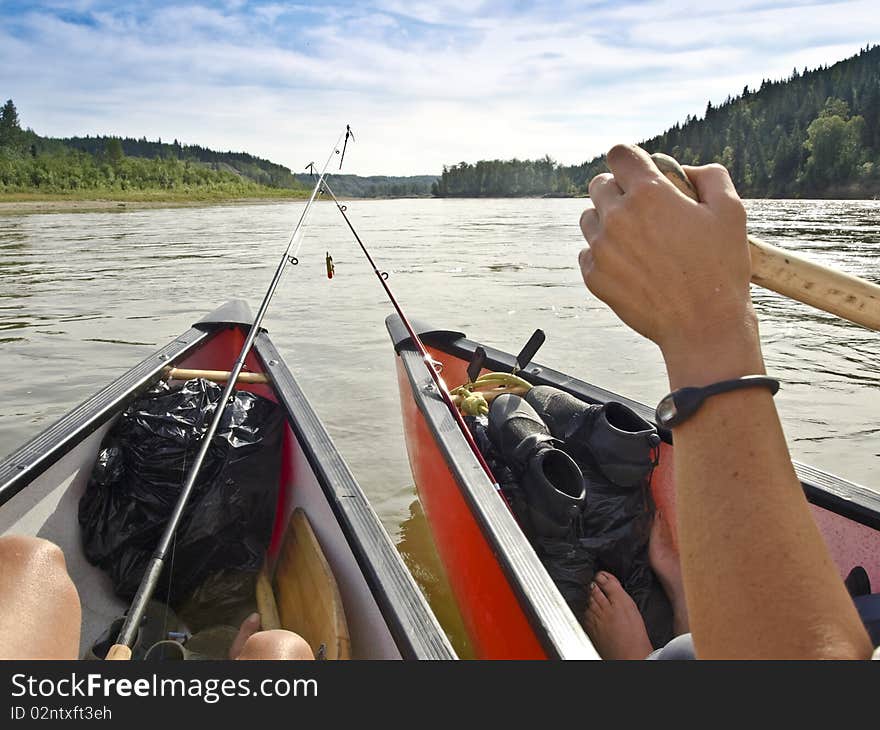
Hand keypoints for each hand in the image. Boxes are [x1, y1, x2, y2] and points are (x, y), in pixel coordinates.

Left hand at [578, 144, 761, 386]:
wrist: (703, 326)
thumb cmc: (721, 268)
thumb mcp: (731, 211)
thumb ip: (708, 176)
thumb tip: (684, 171)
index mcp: (649, 194)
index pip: (620, 154)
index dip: (631, 160)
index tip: (640, 172)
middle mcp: (617, 217)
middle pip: (599, 185)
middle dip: (619, 190)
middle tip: (643, 209)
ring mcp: (601, 248)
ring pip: (589, 218)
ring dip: (607, 221)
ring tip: (637, 239)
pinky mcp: (594, 276)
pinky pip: (586, 252)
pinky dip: (603, 254)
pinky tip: (630, 265)